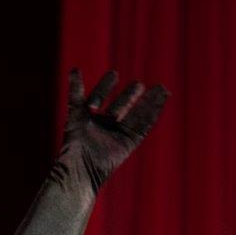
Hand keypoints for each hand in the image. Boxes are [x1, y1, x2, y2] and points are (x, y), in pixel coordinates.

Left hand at [55, 69, 168, 191]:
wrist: (81, 166)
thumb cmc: (75, 141)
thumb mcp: (75, 112)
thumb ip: (76, 91)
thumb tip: (74, 68)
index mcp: (88, 119)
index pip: (98, 98)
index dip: (105, 86)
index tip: (114, 74)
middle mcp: (103, 126)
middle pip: (120, 106)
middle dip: (129, 95)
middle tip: (138, 84)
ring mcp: (116, 135)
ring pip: (136, 114)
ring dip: (148, 101)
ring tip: (161, 88)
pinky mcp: (128, 144)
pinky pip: (143, 126)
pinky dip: (152, 113)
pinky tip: (161, 101)